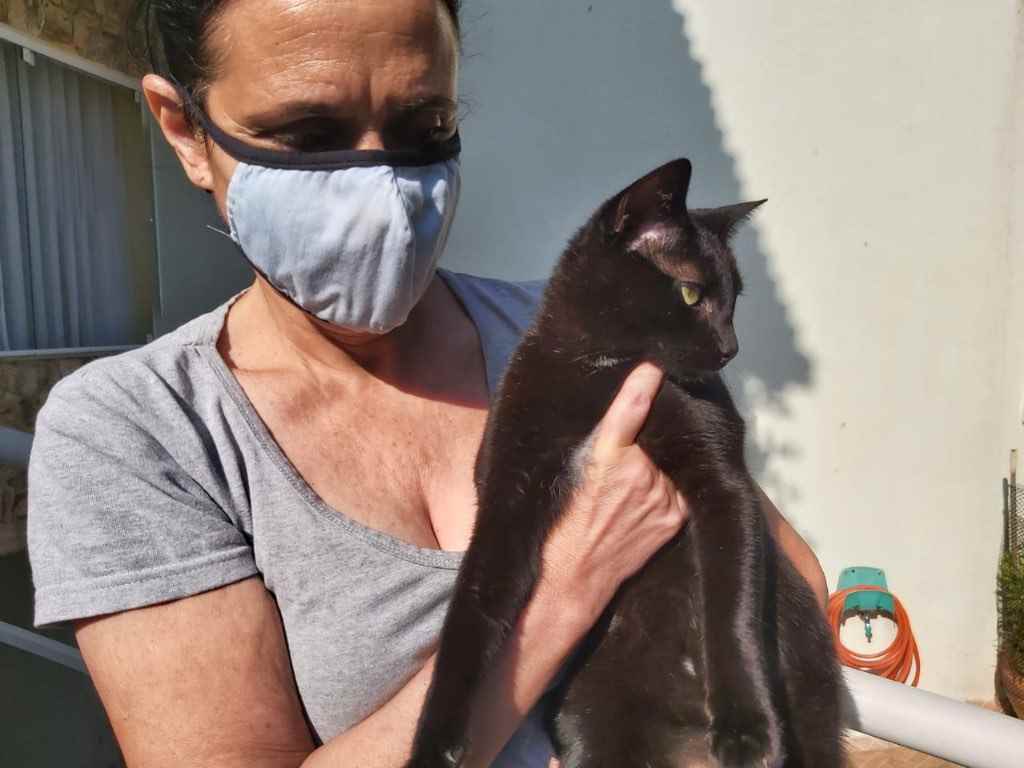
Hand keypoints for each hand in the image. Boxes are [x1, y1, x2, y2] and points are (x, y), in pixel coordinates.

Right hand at [539, 362, 688, 623]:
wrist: (570, 579)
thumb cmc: (558, 522)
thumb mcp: (567, 468)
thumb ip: (597, 434)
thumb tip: (622, 401)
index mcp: (609, 455)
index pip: (633, 406)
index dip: (645, 381)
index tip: (653, 363)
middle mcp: (643, 474)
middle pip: (658, 431)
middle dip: (656, 420)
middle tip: (650, 409)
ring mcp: (663, 498)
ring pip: (672, 457)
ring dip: (667, 451)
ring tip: (647, 457)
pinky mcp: (674, 517)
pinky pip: (681, 484)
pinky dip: (674, 477)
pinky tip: (658, 480)